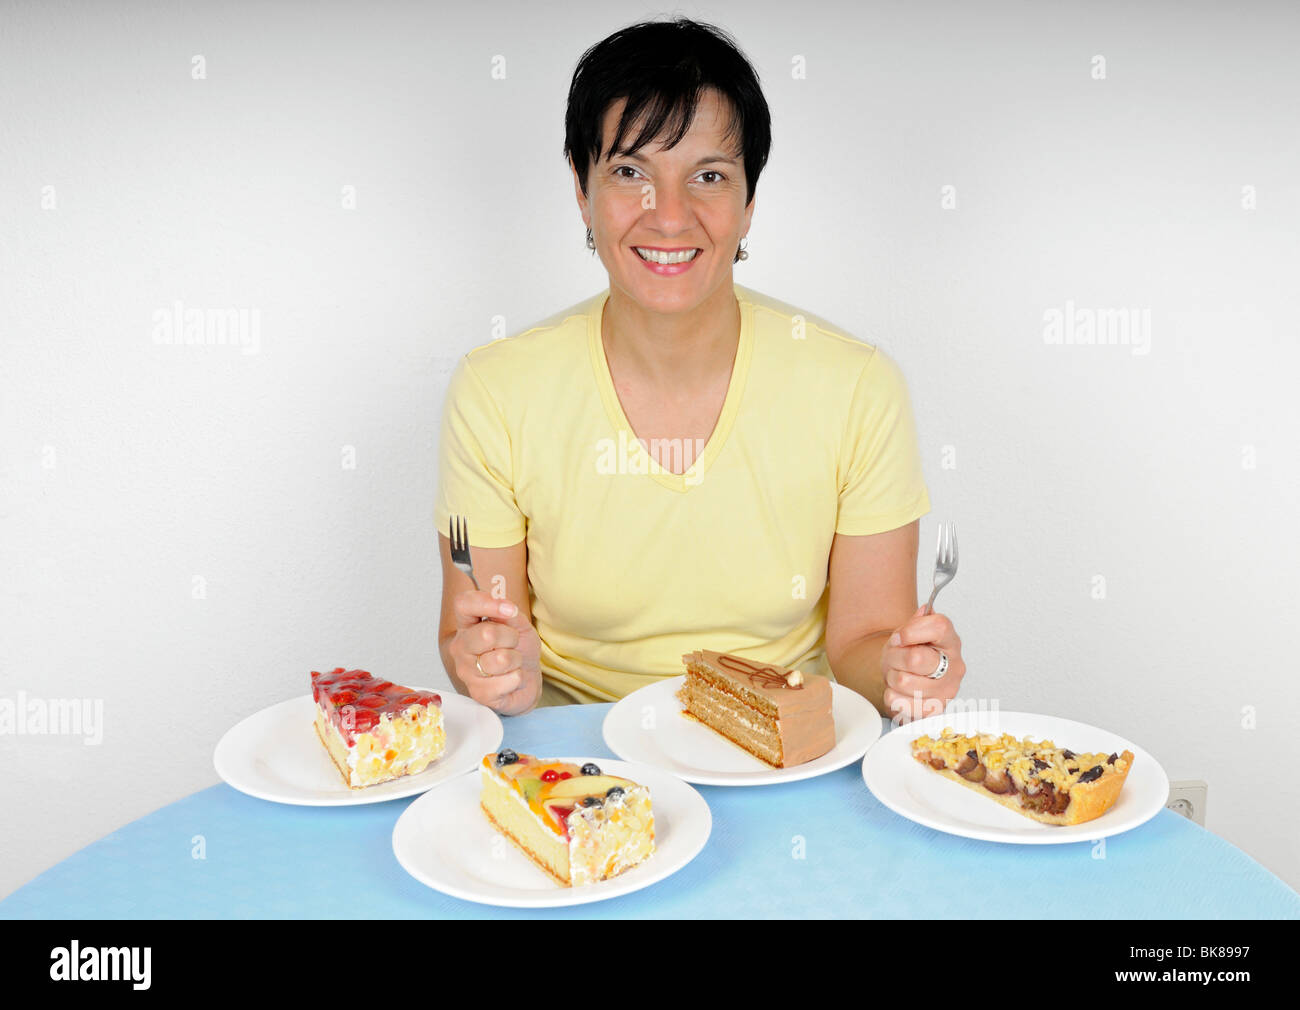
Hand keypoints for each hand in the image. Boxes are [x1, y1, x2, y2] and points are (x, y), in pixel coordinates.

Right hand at [449, 590, 542, 715]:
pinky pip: (509, 680)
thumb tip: (506, 608)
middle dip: (511, 638)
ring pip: (501, 659)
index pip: (464, 604)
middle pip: (486, 634)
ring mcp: (466, 672)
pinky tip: (510, 679)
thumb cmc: (518, 650)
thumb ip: (510, 613)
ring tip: (511, 663)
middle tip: (512, 644)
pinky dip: (518, 678)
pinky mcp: (479, 694)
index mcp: (467, 625)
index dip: (486, 603)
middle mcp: (461, 647)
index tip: (509, 609)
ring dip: (516, 660)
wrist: (526, 681)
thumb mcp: (518, 625)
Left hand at [880, 605, 965, 723]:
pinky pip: (898, 701)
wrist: (905, 681)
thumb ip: (916, 622)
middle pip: (916, 658)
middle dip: (895, 657)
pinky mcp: (933, 711)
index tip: (899, 637)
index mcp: (951, 641)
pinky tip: (900, 692)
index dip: (911, 631)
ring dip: (891, 676)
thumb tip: (924, 612)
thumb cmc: (908, 654)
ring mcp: (947, 691)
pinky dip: (891, 695)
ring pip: (903, 680)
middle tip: (895, 659)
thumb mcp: (909, 633)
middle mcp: (955, 666)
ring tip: (898, 674)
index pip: (939, 626)